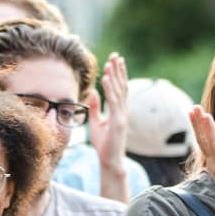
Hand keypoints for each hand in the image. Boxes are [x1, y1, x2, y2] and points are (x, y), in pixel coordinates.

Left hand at [88, 53, 130, 171]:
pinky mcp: (117, 122)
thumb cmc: (103, 143)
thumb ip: (95, 107)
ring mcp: (122, 115)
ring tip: (110, 62)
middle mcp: (123, 111)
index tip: (114, 61)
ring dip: (114, 76)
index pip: (119, 88)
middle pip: (122, 86)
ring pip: (119, 91)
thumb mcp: (96, 122)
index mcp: (119, 110)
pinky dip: (110, 89)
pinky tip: (106, 78)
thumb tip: (92, 92)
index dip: (117, 74)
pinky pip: (113, 102)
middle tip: (116, 55)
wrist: (110, 160)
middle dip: (119, 70)